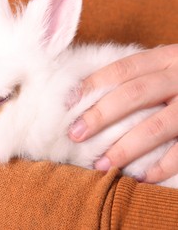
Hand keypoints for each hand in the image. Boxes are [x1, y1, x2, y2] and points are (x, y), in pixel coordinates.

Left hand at [68, 44, 177, 183]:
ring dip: (125, 148)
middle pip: (133, 95)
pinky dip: (162, 166)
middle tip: (75, 134)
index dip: (93, 84)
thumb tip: (86, 92)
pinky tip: (141, 177)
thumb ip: (140, 73)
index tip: (68, 102)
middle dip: (100, 116)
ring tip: (101, 164)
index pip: (123, 69)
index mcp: (169, 57)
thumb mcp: (169, 64)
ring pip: (156, 126)